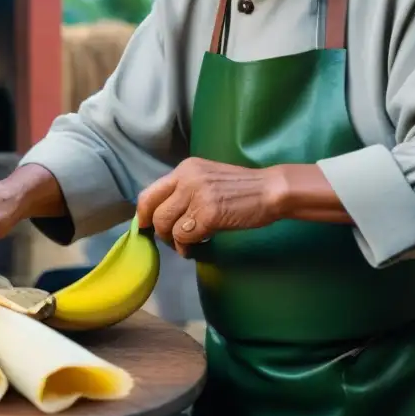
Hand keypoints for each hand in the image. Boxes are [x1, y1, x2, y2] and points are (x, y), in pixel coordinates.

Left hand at [136, 157, 287, 254]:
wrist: (270, 190)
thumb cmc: (242, 188)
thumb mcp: (208, 179)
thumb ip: (185, 190)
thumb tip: (162, 214)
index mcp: (185, 169)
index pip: (149, 193)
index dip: (143, 214)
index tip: (148, 227)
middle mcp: (186, 178)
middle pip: (153, 211)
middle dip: (159, 231)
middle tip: (172, 240)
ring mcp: (196, 195)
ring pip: (166, 225)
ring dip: (173, 241)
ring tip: (187, 244)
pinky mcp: (208, 214)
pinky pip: (184, 236)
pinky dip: (187, 246)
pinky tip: (198, 246)